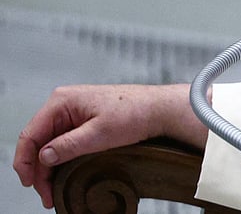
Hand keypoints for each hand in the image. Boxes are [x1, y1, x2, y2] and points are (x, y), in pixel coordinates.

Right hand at [13, 83, 204, 208]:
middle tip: (46, 195)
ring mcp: (74, 113)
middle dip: (39, 170)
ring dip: (50, 168)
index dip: (25, 162)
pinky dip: (62, 161)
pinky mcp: (84, 121)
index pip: (30, 134)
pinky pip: (64, 143)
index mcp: (62, 101)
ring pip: (51, 145)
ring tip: (53, 191)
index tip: (30, 183)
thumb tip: (43, 157)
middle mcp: (64, 105)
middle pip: (39, 142)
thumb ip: (68, 145)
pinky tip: (64, 175)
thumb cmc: (134, 113)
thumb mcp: (99, 133)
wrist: (159, 109)